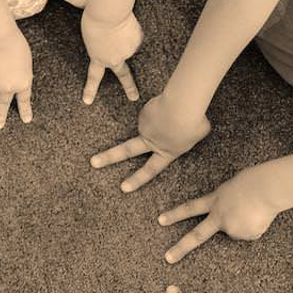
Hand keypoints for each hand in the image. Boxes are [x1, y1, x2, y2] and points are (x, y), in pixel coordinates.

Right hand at [0, 31, 32, 129]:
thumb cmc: (14, 44)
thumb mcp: (24, 61)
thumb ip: (19, 75)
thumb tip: (10, 81)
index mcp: (23, 83)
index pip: (24, 100)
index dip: (25, 110)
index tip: (26, 120)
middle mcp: (8, 88)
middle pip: (3, 104)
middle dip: (0, 116)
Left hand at [81, 11, 141, 104]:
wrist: (108, 13)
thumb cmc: (94, 21)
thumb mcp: (91, 37)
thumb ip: (103, 45)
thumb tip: (118, 48)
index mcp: (98, 58)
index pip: (94, 77)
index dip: (90, 89)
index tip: (87, 101)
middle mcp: (114, 59)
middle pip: (124, 75)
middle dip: (130, 87)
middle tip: (133, 97)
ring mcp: (127, 52)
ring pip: (128, 44)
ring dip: (125, 35)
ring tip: (118, 24)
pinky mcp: (137, 42)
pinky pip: (136, 35)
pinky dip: (132, 28)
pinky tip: (126, 23)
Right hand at [90, 93, 208, 191]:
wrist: (183, 106)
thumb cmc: (195, 121)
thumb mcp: (198, 134)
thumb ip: (187, 135)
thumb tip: (180, 129)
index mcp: (167, 152)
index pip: (151, 170)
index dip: (137, 179)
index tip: (123, 188)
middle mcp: (152, 142)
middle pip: (125, 151)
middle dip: (108, 157)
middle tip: (93, 162)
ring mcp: (145, 127)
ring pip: (154, 121)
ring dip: (165, 116)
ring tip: (180, 112)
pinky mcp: (144, 113)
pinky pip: (156, 109)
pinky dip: (164, 106)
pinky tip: (173, 104)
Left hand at [158, 167, 278, 262]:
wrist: (267, 188)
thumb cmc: (254, 181)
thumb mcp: (233, 188)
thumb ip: (226, 203)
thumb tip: (232, 218)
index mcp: (215, 201)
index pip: (190, 208)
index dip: (175, 215)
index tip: (160, 220)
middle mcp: (219, 217)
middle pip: (197, 236)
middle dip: (181, 248)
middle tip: (168, 258)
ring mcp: (231, 228)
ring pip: (238, 231)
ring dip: (247, 223)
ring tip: (255, 209)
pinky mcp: (245, 235)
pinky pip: (251, 233)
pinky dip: (257, 226)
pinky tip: (261, 216)